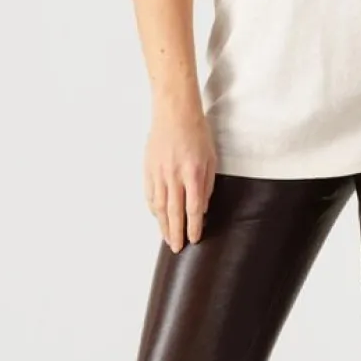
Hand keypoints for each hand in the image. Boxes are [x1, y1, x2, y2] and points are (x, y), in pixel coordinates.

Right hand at [144, 98, 216, 250]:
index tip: (194, 239)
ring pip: (159, 206)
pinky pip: (149, 194)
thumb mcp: (211, 159)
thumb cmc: (197, 133)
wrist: (174, 112)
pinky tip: (157, 217)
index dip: (194, 227)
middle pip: (174, 212)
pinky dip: (153, 208)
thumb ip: (208, 185)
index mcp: (193, 174)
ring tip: (167, 239)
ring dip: (163, 225)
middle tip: (177, 248)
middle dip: (176, 233)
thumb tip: (203, 208)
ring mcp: (159, 173)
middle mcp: (174, 176)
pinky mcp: (148, 168)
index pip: (193, 209)